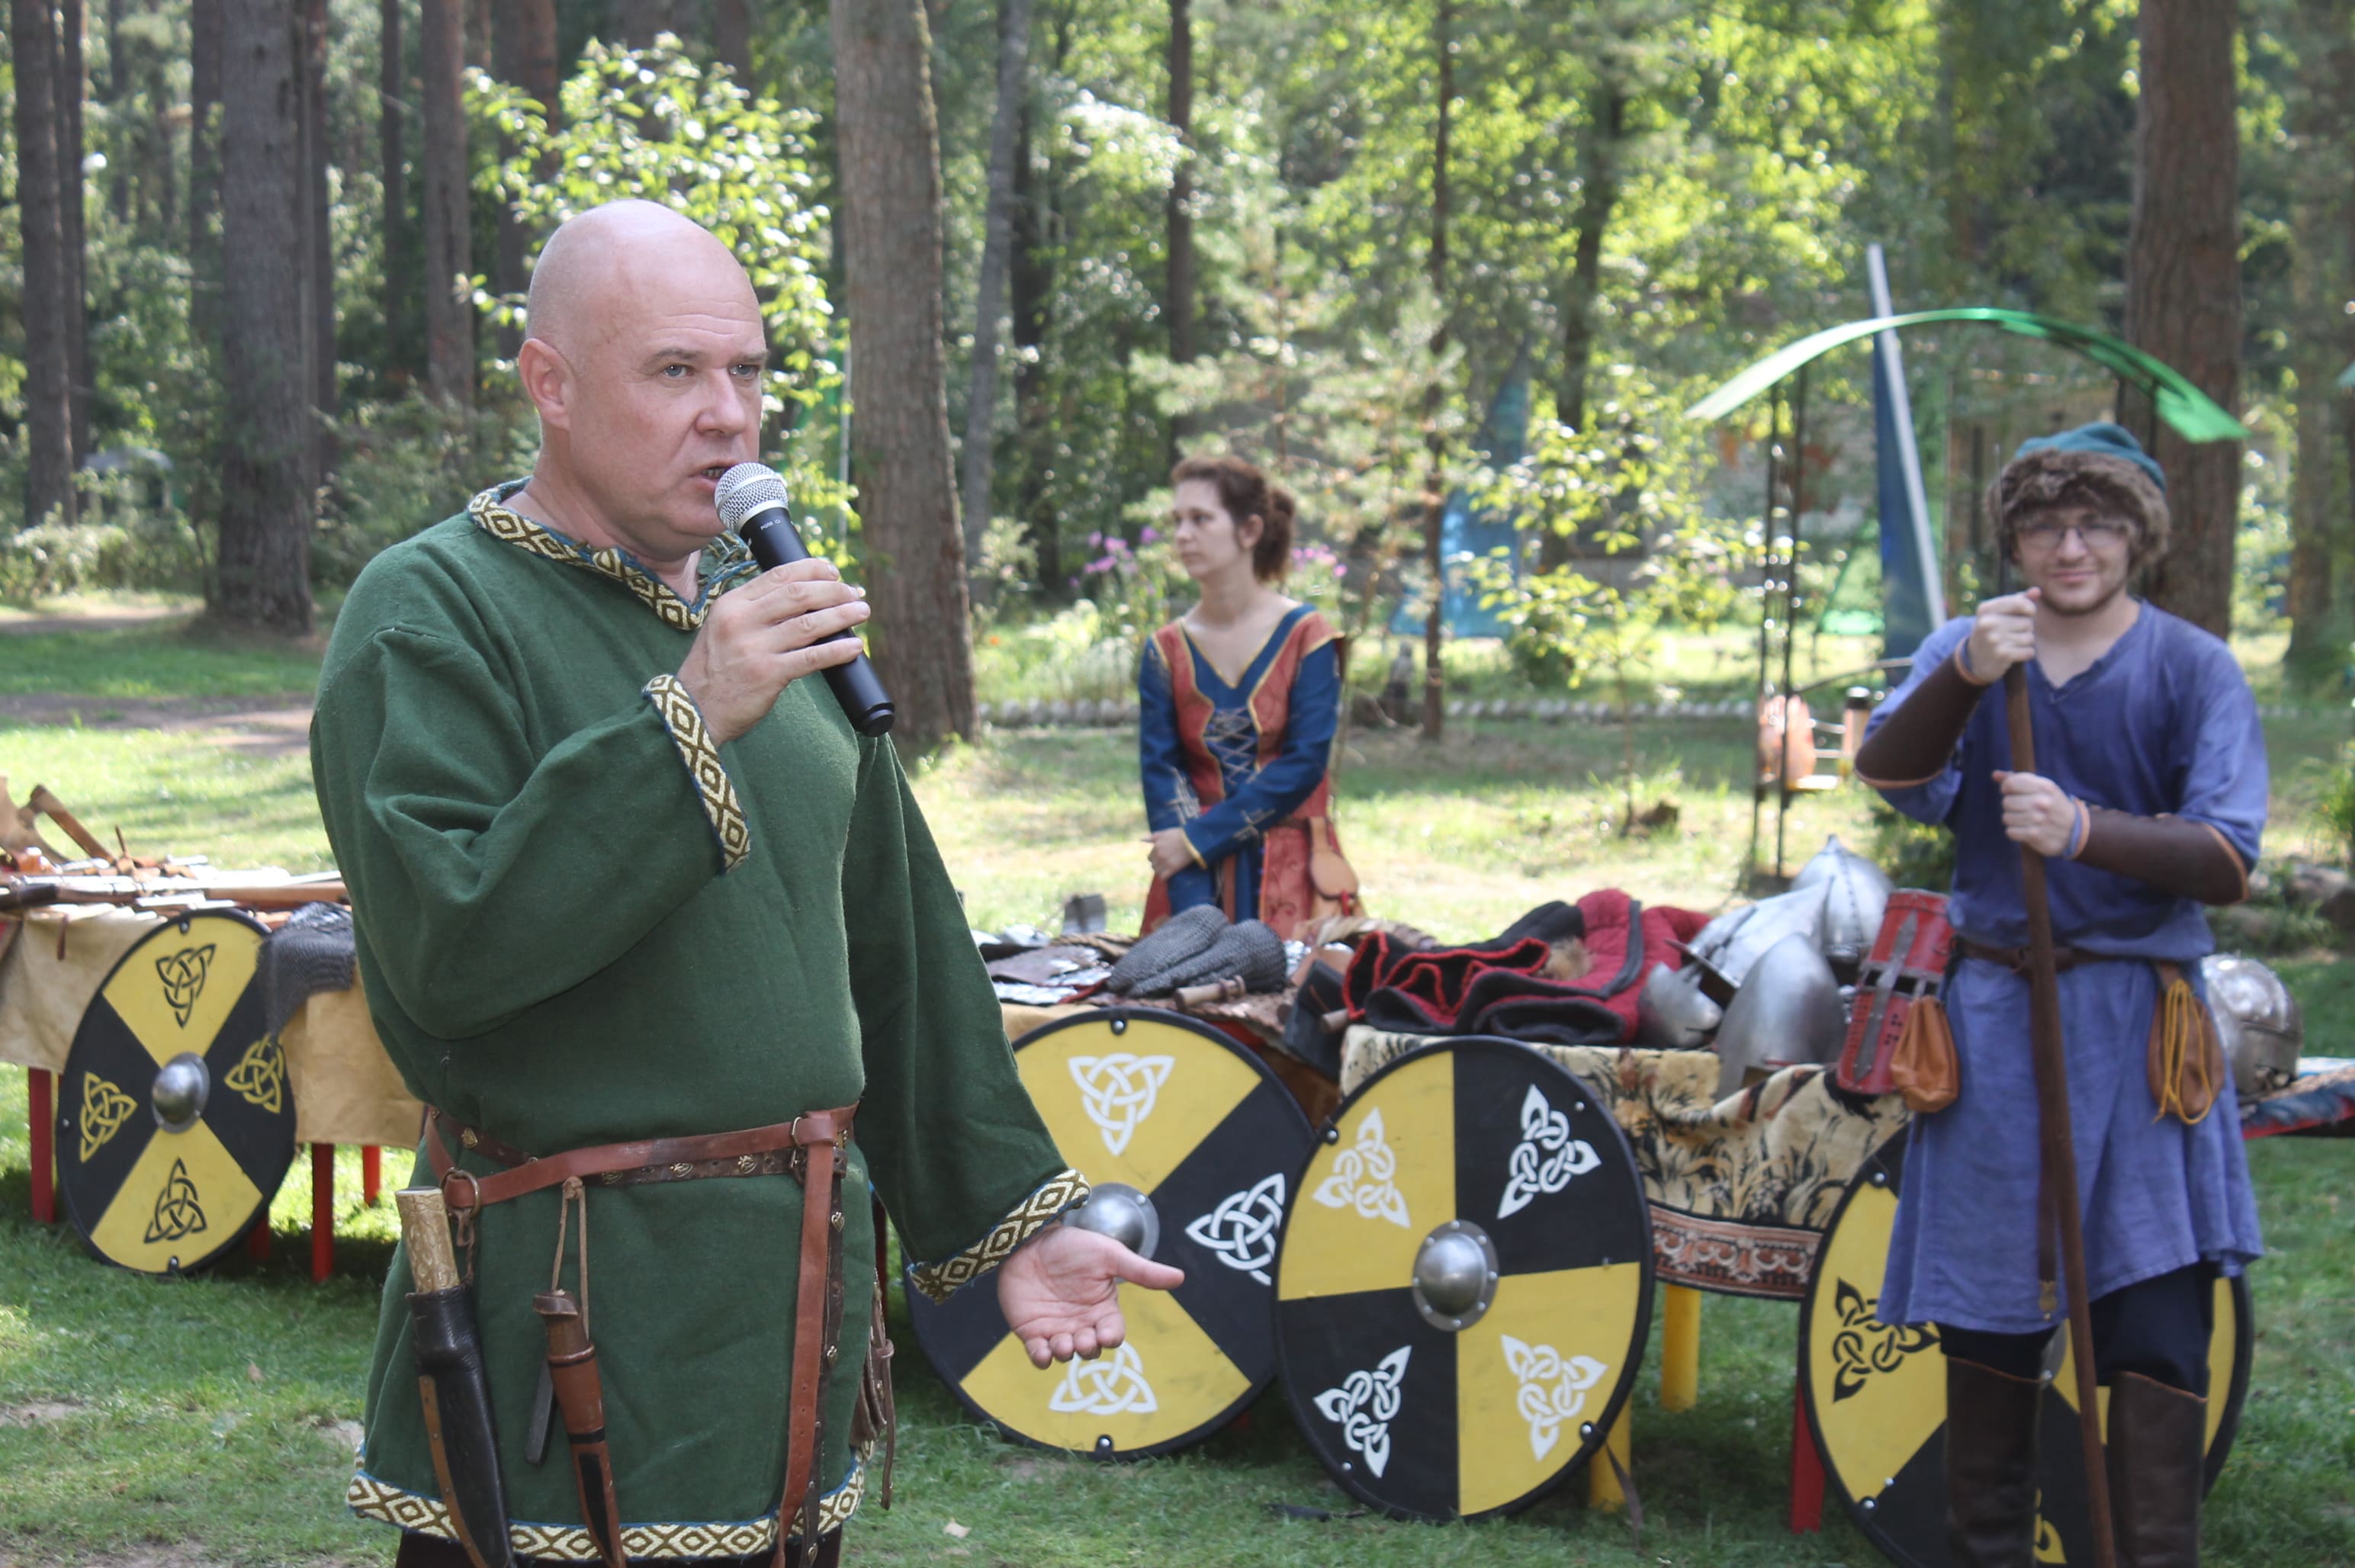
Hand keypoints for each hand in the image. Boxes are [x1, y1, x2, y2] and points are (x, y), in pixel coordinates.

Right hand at [674, 562, 868, 742]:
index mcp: (732, 603)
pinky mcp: (768, 674)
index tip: (834, 572)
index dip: (812, 569)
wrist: (695, 708)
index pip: (779, 575)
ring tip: (863, 611)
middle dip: (833, 590)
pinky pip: (812, 658)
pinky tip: (854, 646)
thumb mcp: (723, 628)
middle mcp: (742, 620)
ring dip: (842, 615)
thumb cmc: (715, 668)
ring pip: (809, 623)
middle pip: (798, 594)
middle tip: (855, 593)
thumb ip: (754, 611)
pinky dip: (837, 650)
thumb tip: (802, 596)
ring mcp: (754, 647)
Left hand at [996, 1223, 1183, 1367]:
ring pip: (1066, 1355)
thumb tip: (1180, 1277)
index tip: (1106, 1333)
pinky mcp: (1032, 1332)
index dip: (1111, 1338)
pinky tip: (1043, 1352)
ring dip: (1066, 1354)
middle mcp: (1082, 1323)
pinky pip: (1039, 1355)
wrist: (1030, 1239)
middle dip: (1088, 1348)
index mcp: (1102, 1309)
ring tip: (1062, 1343)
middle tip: (1081, 1337)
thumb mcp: (1109, 1255)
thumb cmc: (1072, 1246)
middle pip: (1091, 1350)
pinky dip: (1041, 1359)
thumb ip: (1141, 1271)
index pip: (1113, 1334)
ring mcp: (1056, 1329)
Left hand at [1145, 827, 1194, 879]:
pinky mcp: (1173, 868)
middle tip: (1165, 865)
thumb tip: (1141, 839)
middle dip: (1158, 865)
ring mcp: (1165, 862)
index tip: (1161, 859)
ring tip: (1167, 870)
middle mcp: (1159, 855)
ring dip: (1161, 872)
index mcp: (1156, 847)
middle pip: (1153, 865)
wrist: (1192, 840)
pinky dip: (1165, 878)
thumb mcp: (1165, 833)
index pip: (1150, 857)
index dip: (1156, 858)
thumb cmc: (1180, 835)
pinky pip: (1163, 877)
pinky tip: (1168, 876)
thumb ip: (1153, 837)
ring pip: (1157, 872)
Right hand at [1965, 589, 2038, 681]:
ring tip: (2011, 643)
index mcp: (1986, 609)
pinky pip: (2029, 651)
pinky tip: (2014, 654)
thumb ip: (2018, 600)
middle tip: (2011, 633)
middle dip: (2025, 629)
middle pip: (2027, 622)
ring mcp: (1994, 639)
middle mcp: (1987, 623)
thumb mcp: (1999, 613)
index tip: (2028, 613)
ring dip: (2025, 642)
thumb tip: (2037, 591)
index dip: (2030, 608)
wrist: (1974, 659)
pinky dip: (2025, 654)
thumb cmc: (1993, 630)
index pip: (2020, 602)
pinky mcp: (2001, 655)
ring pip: (2029, 638)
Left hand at [1993, 769, 2076, 857]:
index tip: (2013, 792)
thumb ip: (2018, 779)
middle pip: (2006, 802)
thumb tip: (1995, 774)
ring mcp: (2039, 819)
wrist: (2075, 830)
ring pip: (2006, 817)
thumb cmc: (2053, 805)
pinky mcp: (2035, 835)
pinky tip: (2026, 829)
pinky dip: (2015, 832)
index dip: (2007, 788)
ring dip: (2013, 820)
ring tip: (2025, 820)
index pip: (2010, 783)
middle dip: (2011, 806)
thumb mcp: (2042, 788)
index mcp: (2044, 786)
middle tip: (2022, 809)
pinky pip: (2010, 832)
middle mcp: (2042, 802)